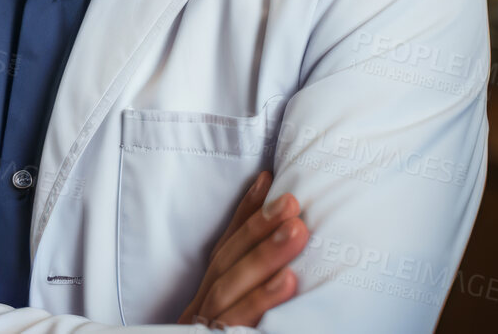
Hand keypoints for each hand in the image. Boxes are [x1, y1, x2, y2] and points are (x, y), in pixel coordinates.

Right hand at [178, 170, 308, 328]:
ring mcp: (206, 325)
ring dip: (264, 256)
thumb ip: (254, 279)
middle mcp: (201, 308)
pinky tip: (288, 280)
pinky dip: (260, 300)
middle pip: (225, 263)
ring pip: (227, 287)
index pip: (224, 249)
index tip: (267, 179)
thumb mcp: (239, 309)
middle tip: (291, 201)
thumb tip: (289, 234)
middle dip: (257, 228)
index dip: (244, 214)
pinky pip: (235, 322)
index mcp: (206, 297)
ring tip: (297, 230)